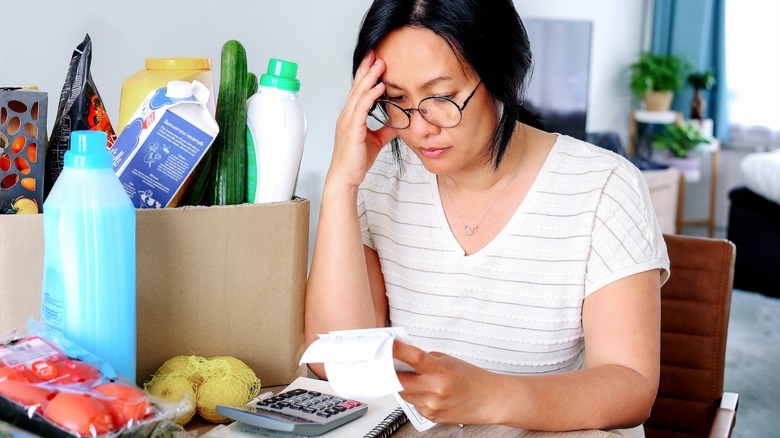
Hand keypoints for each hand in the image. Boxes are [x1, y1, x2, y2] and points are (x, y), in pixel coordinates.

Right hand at [329, 51, 397, 188]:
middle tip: (376, 52)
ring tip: (380, 64)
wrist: (346, 177)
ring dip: (370, 77)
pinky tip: (379, 87)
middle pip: (357, 86)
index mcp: (351, 116)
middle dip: (366, 68)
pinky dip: (370, 96)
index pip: (358, 90)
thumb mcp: (376, 141)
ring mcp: (348, 121)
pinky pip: (361, 108)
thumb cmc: (356, 160)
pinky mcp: (352, 129)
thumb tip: (399, 122)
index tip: (375, 60)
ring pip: (358, 93)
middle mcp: (347, 115)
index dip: (366, 74)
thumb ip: (386, 129)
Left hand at [393, 340, 494, 424]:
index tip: (388, 344)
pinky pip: (413, 404)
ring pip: (404, 393)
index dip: (398, 350)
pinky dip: (416, 396)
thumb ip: (426, 359)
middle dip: (394, 373)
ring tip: (421, 380)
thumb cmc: (471, 379)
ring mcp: (431, 405)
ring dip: (406, 385)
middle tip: (393, 365)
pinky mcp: (430, 416)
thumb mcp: (449, 360)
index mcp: (440, 371)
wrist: (488, 400)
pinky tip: (429, 392)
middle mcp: (434, 390)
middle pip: (399, 381)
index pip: (414, 358)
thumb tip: (405, 358)